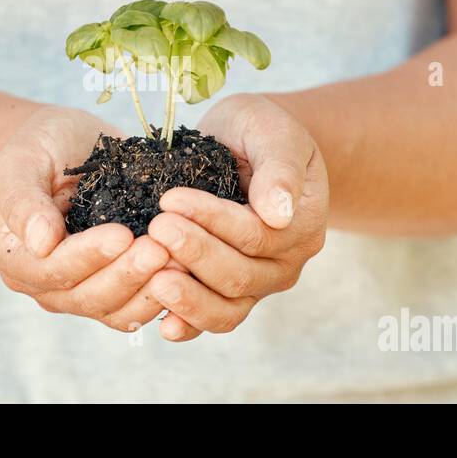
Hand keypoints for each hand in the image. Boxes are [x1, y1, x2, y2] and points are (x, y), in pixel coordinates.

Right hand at [0, 106, 170, 330]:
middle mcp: (48, 286)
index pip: (54, 268)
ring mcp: (83, 291)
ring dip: (151, 289)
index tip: (123, 234)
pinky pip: (139, 305)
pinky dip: (165, 294)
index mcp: (18, 258)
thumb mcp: (21, 161)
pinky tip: (190, 272)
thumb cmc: (38, 148)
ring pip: (118, 309)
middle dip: (128, 274)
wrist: (64, 147)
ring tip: (183, 260)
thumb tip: (40, 243)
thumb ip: (23, 200)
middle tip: (162, 249)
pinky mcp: (116, 287)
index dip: (89, 255)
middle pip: (89, 296)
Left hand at [145, 93, 328, 340]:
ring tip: (154, 280)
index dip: (211, 220)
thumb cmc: (261, 133)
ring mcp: (259, 283)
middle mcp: (285, 262)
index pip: (255, 233)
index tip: (171, 199)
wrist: (250, 146)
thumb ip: (279, 168)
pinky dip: (189, 325)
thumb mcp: (273, 132)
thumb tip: (279, 212)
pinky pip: (214, 318)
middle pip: (238, 275)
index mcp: (302, 223)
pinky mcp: (231, 294)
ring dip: (189, 298)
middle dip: (194, 254)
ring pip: (228, 308)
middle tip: (156, 229)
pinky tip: (161, 325)